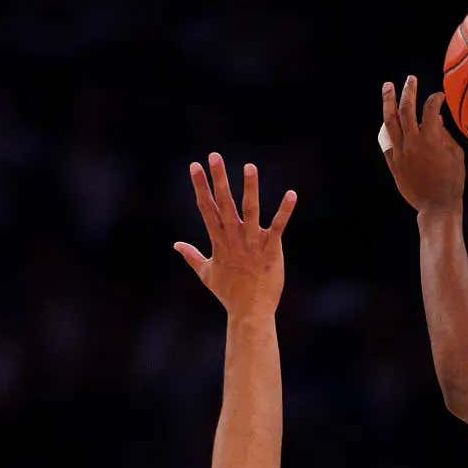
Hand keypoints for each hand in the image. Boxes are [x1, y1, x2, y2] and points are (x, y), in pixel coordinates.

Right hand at [174, 154, 296, 316]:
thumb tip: (176, 245)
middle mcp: (234, 238)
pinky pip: (278, 226)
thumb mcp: (206, 273)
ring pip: (250, 210)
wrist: (249, 312)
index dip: (200, 186)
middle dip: (218, 179)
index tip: (194, 165)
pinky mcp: (271, 249)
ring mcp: (252, 242)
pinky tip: (291, 194)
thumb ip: (191, 256)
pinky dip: (285, 211)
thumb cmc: (229, 294)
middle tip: (214, 156)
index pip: (207, 207)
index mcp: (218, 240)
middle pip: (224, 203)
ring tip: (249, 166)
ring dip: (250, 188)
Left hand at [379, 76, 464, 215]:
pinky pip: (386, 140)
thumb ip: (445, 135)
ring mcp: (400, 152)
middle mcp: (413, 143)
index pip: (430, 109)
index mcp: (431, 139)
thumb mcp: (456, 156)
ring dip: (388, 101)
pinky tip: (388, 118)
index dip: (435, 99)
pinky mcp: (394, 163)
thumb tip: (435, 119)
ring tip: (388, 87)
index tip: (439, 96)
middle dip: (408, 91)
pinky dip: (387, 127)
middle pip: (406, 109)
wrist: (436, 207)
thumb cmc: (452, 182)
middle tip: (410, 79)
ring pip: (390, 121)